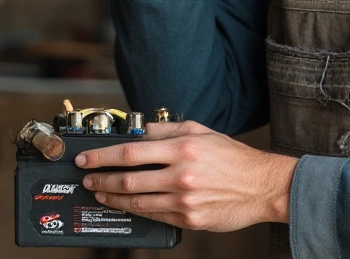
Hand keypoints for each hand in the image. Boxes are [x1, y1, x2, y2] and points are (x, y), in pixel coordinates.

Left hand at [75, 120, 296, 231]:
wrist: (262, 186)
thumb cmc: (233, 158)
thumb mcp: (200, 131)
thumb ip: (166, 130)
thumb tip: (139, 131)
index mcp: (182, 149)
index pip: (130, 152)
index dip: (103, 156)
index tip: (87, 158)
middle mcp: (181, 175)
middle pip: (128, 179)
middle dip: (101, 179)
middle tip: (87, 177)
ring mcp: (185, 200)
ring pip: (137, 201)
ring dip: (113, 197)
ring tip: (100, 192)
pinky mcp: (190, 219)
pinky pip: (155, 215)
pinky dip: (136, 210)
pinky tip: (126, 204)